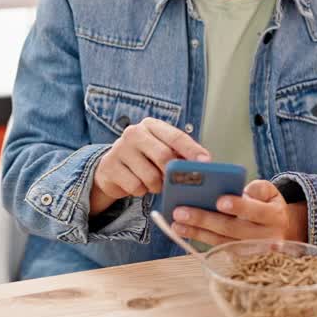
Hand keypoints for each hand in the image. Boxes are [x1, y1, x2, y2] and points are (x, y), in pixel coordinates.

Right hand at [89, 118, 210, 214]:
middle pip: (164, 156)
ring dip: (157, 186)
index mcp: (151, 125)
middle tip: (176, 182)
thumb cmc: (144, 159)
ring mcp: (119, 149)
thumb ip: (180, 154)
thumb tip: (203, 164)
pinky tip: (138, 185)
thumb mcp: (161, 149)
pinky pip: (136, 187)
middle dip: (173, 174)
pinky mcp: (110, 167)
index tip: (206, 162)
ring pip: (151, 176)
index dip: (192, 150)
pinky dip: (142, 191)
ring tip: (154, 183)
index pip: (176, 136)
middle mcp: (134, 132)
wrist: (111, 168)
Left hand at [171, 179, 308, 244]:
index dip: (239, 207)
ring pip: (222, 241)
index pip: (257, 212)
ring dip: (197, 232)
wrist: (279, 231)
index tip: (219, 201)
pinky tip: (183, 231)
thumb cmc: (267, 205)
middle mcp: (266, 238)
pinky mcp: (240, 259)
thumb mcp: (270, 193)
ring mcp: (252, 252)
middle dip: (205, 219)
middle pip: (233, 229)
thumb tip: (241, 191)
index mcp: (275, 216)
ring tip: (175, 223)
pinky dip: (199, 239)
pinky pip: (217, 248)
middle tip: (181, 211)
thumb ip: (258, 188)